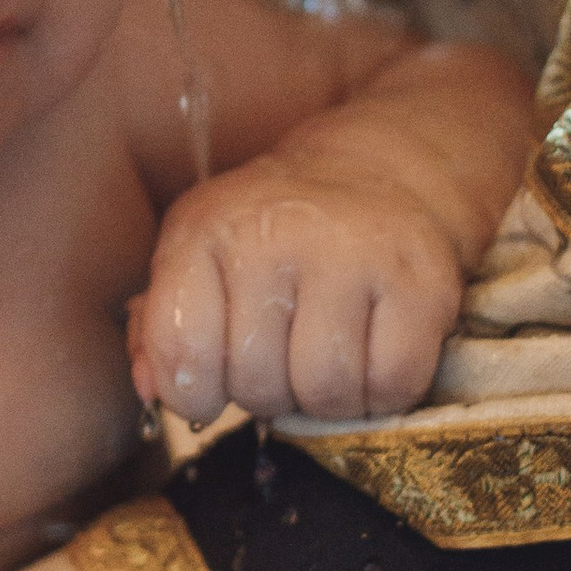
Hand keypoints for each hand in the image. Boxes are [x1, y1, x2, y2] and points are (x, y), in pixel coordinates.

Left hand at [130, 164, 461, 423]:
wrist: (377, 170)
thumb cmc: (272, 232)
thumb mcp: (198, 255)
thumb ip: (158, 327)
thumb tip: (149, 390)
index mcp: (206, 230)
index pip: (180, 354)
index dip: (193, 394)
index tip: (214, 384)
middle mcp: (275, 236)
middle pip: (257, 383)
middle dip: (268, 393)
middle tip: (284, 358)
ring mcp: (353, 256)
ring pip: (325, 391)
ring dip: (326, 400)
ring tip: (325, 361)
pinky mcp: (421, 283)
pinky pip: (391, 385)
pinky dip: (382, 394)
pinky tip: (371, 359)